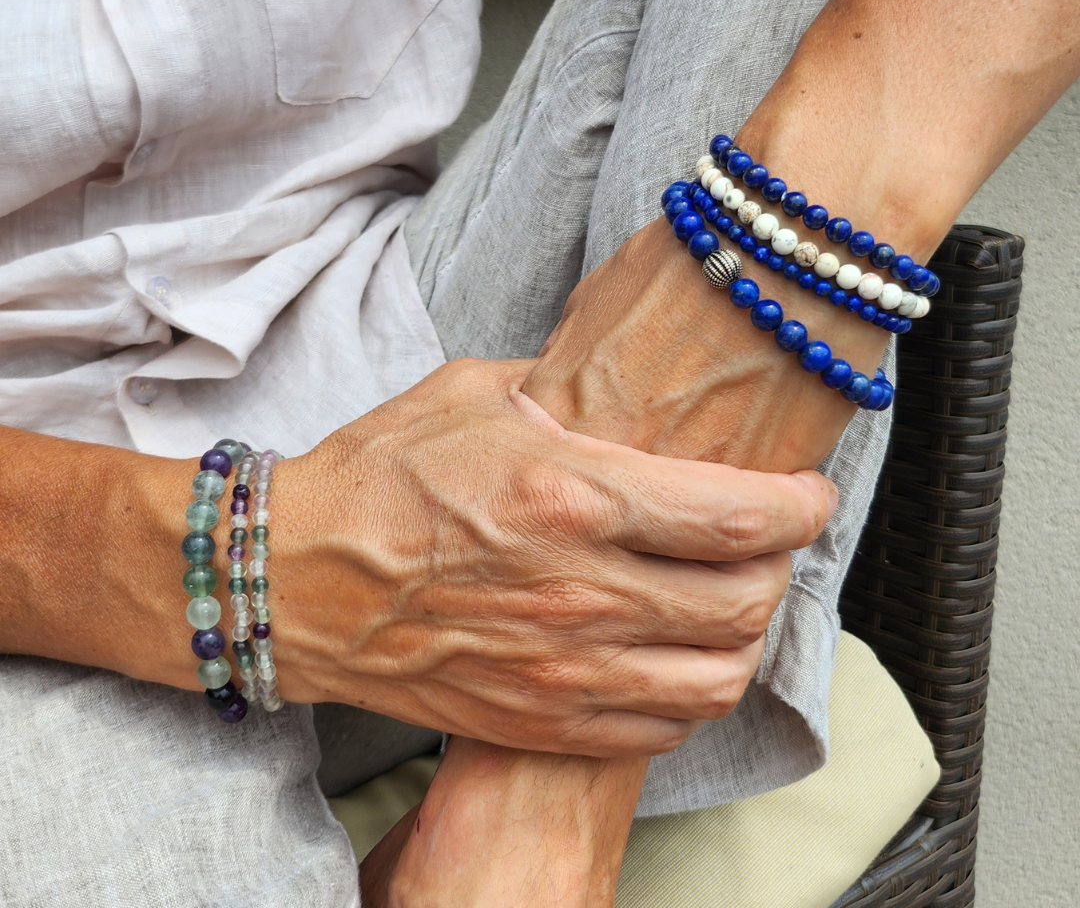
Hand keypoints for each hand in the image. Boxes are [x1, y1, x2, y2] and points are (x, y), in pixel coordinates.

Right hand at [359, 216, 887, 905]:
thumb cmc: (381, 475)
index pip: (739, 515)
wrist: (295, 579)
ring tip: (731, 602)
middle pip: (746, 601)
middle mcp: (582, 590)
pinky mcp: (537, 717)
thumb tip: (622, 385)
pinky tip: (676, 657)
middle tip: (769, 543)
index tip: (808, 494)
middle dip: (781, 568)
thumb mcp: (475, 394)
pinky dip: (690, 694)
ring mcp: (563, 668)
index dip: (800, 506)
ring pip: (717, 677)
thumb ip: (566, 392)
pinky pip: (658, 729)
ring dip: (746, 638)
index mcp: (574, 496)